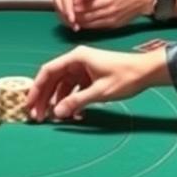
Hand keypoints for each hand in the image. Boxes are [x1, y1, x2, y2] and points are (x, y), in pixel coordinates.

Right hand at [26, 45, 166, 120]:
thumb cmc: (125, 76)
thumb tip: (57, 113)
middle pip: (53, 80)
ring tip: (56, 119)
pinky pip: (74, 89)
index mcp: (76, 58)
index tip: (30, 104)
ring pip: (63, 86)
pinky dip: (72, 101)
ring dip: (59, 102)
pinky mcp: (90, 76)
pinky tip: (74, 114)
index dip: (36, 89)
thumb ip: (76, 102)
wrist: (146, 72)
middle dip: (45, 99)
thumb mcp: (99, 92)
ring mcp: (83, 68)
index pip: (48, 71)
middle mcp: (76, 61)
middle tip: (38, 117)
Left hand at [66, 0, 155, 30]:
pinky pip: (94, 27)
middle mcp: (107, 7)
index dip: (70, 3)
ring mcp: (110, 17)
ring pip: (86, 22)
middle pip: (82, 13)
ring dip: (75, 21)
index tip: (64, 2)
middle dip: (70, 14)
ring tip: (68, 17)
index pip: (81, 2)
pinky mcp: (112, 25)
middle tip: (63, 11)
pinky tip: (79, 22)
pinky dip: (84, 25)